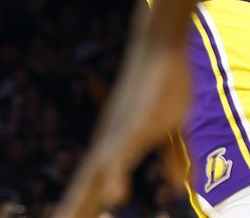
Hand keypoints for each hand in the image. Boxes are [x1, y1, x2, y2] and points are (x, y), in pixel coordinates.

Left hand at [53, 3, 190, 216]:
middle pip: (82, 185)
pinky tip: (113, 199)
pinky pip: (122, 155)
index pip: (89, 183)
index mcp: (112, 146)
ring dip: (81, 201)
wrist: (159, 47)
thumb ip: (173, 158)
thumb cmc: (164, 86)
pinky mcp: (135, 126)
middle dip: (70, 209)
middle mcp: (107, 142)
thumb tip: (179, 185)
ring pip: (94, 175)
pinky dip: (115, 177)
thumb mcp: (171, 130)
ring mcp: (118, 134)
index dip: (77, 205)